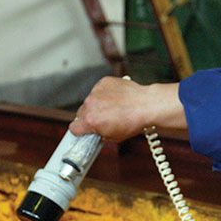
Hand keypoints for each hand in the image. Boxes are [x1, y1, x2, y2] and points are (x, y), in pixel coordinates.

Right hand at [70, 77, 185, 141]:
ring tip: (113, 108)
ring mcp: (96, 92)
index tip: (84, 130)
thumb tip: (97, 133)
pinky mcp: (103, 83)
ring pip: (90, 101)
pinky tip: (116, 99)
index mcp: (90, 120)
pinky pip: (98, 90)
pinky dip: (105, 94)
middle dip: (90, 117)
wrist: (146, 105)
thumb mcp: (114, 137)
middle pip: (81, 113)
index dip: (80, 131)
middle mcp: (90, 104)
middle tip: (102, 120)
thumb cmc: (133, 122)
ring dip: (97, 105)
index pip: (74, 128)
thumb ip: (100, 135)